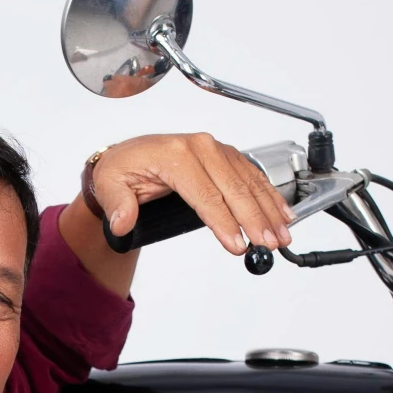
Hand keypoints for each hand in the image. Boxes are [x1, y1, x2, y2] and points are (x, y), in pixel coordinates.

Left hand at [91, 133, 292, 257]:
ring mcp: (216, 150)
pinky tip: (282, 214)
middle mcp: (200, 147)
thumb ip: (117, 205)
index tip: (236, 244)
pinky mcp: (226, 157)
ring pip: (249, 182)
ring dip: (268, 211)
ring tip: (280, 237)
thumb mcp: (110, 185)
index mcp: (175, 153)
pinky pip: (253, 176)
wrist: (128, 155)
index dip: (223, 222)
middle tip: (265, 245)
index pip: (205, 193)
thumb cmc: (123, 168)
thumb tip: (122, 223)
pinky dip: (269, 197)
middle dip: (253, 220)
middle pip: (234, 188)